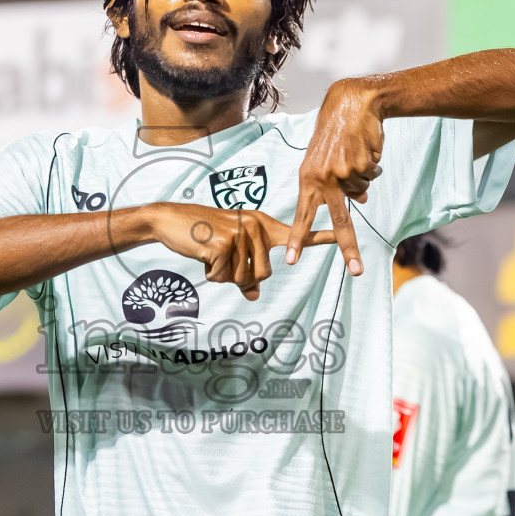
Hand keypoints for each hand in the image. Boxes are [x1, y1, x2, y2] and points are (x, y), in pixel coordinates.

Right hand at [150, 204, 332, 299]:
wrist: (170, 219)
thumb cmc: (200, 236)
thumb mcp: (227, 255)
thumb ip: (245, 274)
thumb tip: (254, 296)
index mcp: (262, 226)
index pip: (296, 234)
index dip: (321, 238)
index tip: (344, 238)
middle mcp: (255, 226)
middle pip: (263, 274)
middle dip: (240, 276)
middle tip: (221, 258)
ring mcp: (241, 232)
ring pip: (243, 278)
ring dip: (223, 274)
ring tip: (211, 254)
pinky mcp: (224, 243)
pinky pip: (224, 276)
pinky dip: (211, 272)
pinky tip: (202, 254)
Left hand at [286, 78, 383, 274]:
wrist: (352, 103)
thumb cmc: (336, 133)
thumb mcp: (328, 161)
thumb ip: (336, 185)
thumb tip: (361, 201)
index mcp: (307, 178)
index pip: (303, 214)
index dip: (299, 238)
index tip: (292, 259)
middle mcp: (322, 178)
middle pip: (338, 220)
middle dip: (348, 247)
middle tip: (356, 270)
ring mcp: (342, 172)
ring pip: (361, 191)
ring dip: (363, 176)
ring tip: (355, 153)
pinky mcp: (360, 165)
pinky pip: (372, 176)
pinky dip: (373, 165)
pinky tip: (364, 148)